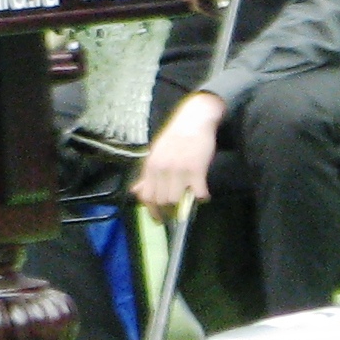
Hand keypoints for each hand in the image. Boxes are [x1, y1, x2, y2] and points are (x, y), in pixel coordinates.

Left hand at [133, 91, 223, 210]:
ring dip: (184, 204)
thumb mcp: (156, 154)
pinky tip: (203, 193)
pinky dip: (201, 197)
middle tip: (177, 212)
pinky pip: (198, 193)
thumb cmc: (175, 137)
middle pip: (161, 201)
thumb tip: (136, 191)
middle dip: (169, 210)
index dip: (152, 211)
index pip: (146, 196)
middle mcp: (161, 169)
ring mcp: (179, 170)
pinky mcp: (196, 170)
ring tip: (189, 200)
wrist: (193, 120)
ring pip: (176, 200)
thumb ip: (148, 175)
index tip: (159, 219)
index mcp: (150, 166)